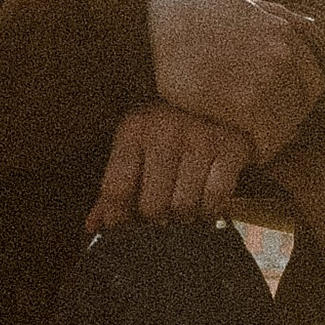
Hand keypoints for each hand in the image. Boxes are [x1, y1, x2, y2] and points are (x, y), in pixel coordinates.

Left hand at [88, 103, 250, 231]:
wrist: (222, 95)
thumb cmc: (171, 128)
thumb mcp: (138, 146)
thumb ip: (116, 187)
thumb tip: (93, 227)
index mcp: (134, 128)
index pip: (116, 189)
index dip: (118, 218)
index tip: (123, 229)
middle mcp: (165, 130)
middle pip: (152, 206)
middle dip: (155, 220)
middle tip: (161, 218)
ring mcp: (200, 137)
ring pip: (184, 207)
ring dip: (184, 218)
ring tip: (184, 211)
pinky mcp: (231, 147)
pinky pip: (215, 199)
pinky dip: (210, 211)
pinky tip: (206, 207)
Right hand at [147, 0, 324, 165]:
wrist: (157, 37)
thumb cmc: (191, 19)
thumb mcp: (242, 3)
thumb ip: (277, 14)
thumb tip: (311, 24)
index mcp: (284, 31)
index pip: (313, 76)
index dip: (299, 98)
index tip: (281, 109)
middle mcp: (283, 54)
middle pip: (304, 102)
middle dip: (290, 118)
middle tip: (270, 130)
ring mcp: (268, 79)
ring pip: (289, 123)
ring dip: (275, 137)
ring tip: (258, 144)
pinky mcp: (248, 105)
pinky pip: (269, 138)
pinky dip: (262, 150)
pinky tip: (249, 153)